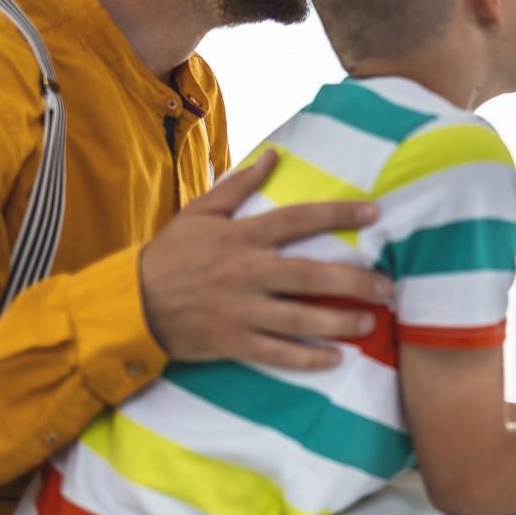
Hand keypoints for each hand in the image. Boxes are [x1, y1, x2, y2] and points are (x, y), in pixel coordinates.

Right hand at [139, 150, 391, 368]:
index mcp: (242, 237)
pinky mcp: (233, 342)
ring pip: (300, 317)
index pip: (299, 220)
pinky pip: (277, 353)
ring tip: (371, 321)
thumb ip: (239, 185)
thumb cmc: (169, 255)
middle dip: (354, 280)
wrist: (128, 304)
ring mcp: (241, 310)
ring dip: (340, 321)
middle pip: (310, 275)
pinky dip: (307, 358)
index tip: (373, 213)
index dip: (338, 214)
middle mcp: (247, 272)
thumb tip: (273, 155)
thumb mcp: (200, 213)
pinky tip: (336, 359)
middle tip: (387, 285)